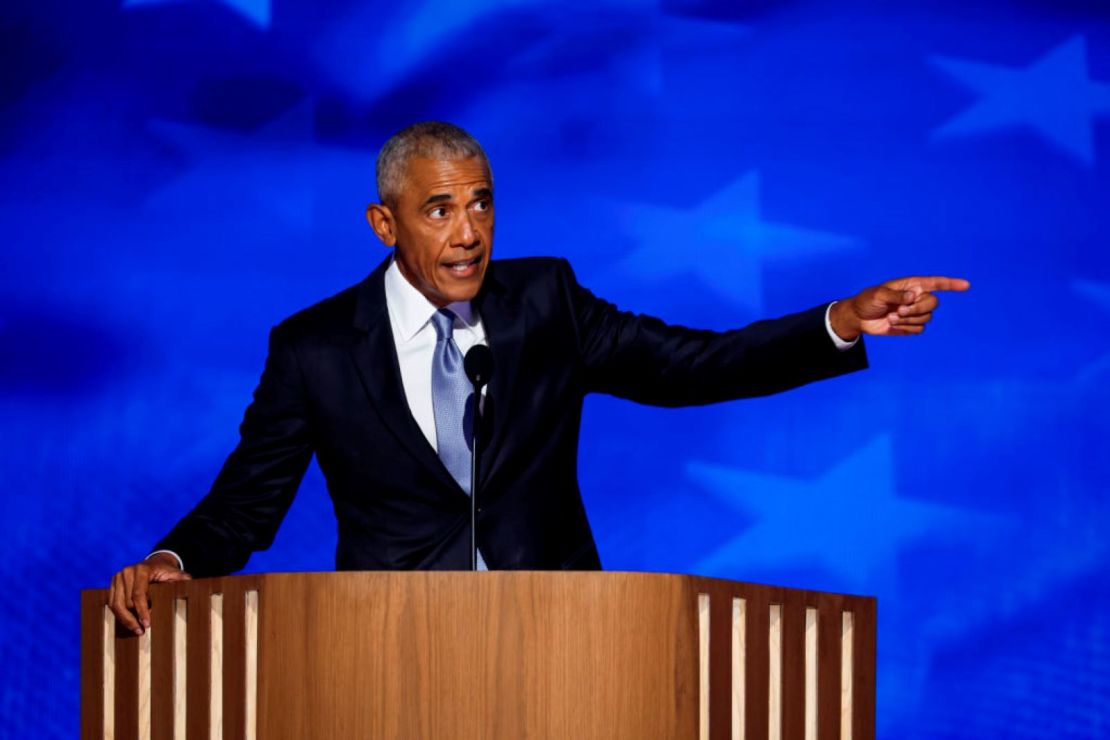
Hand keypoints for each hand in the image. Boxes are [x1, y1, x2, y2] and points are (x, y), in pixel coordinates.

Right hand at [107, 553, 191, 634]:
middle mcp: (126, 572)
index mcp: (141, 569)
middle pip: (126, 602)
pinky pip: (112, 604)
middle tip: (143, 631)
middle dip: (134, 618)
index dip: (142, 611)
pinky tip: (129, 623)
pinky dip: (119, 615)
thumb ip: (181, 579)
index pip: (138, 595)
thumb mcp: (175, 574)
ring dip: (125, 620)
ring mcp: (117, 578)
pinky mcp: (112, 585)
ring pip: (116, 605)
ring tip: (136, 630)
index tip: (147, 624)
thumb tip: (190, 584)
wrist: (155, 563)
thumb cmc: (166, 571)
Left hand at [830, 276, 969, 339]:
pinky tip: (894, 324)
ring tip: (892, 317)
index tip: (966, 285)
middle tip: (898, 310)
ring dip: (909, 320)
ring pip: (927, 318)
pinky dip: (907, 328)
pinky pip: (920, 329)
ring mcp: (915, 312)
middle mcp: (917, 297)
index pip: (936, 283)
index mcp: (911, 285)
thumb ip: (896, 294)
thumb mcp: (878, 294)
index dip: (951, 284)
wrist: (859, 318)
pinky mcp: (911, 325)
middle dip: (917, 309)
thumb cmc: (867, 301)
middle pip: (933, 303)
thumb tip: (913, 296)